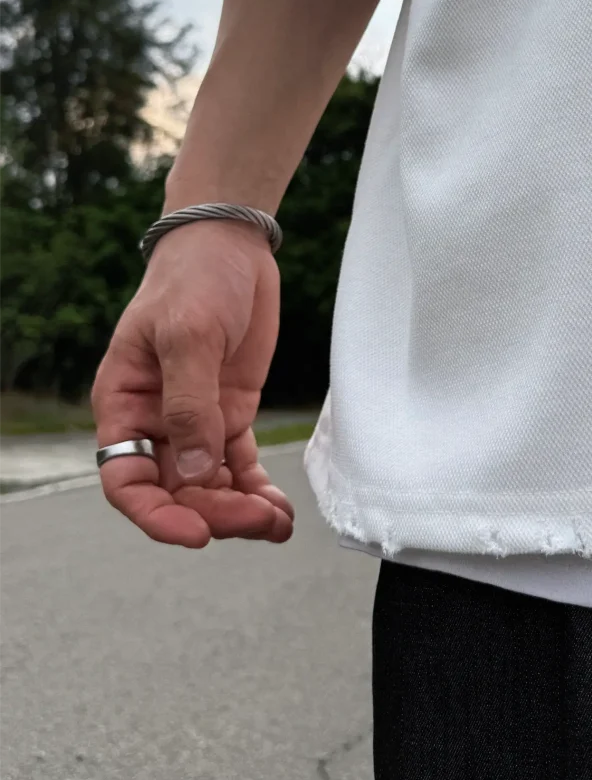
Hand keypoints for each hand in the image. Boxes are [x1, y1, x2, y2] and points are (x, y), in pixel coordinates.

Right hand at [91, 220, 293, 547]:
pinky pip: (239, 465)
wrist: (230, 246)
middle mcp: (156, 422)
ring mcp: (196, 420)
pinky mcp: (231, 413)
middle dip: (214, 512)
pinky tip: (279, 510)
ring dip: (241, 510)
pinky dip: (257, 490)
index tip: (195, 533)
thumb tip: (193, 472)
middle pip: (176, 489)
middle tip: (256, 520)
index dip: (155, 514)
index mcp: (124, 404)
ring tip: (277, 524)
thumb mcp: (189, 335)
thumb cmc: (194, 279)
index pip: (126, 480)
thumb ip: (190, 405)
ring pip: (210, 485)